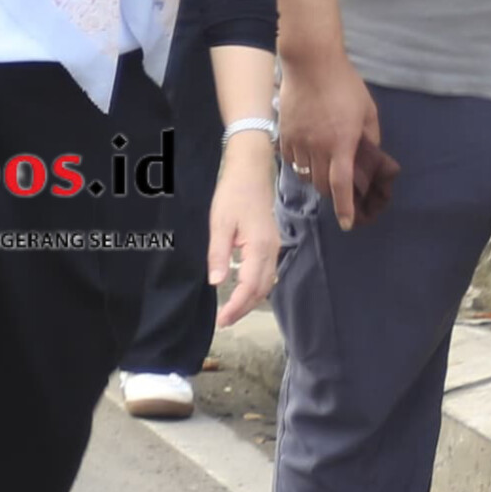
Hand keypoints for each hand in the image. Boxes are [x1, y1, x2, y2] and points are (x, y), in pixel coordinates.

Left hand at [208, 134, 283, 323]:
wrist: (251, 170)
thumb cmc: (233, 193)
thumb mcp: (220, 223)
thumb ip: (219, 254)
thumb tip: (216, 283)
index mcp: (259, 247)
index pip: (250, 286)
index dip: (237, 306)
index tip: (222, 319)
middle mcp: (271, 251)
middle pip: (261, 290)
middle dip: (244, 308)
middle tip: (225, 321)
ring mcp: (274, 247)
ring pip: (267, 283)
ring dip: (251, 300)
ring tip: (232, 311)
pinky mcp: (271, 244)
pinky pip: (267, 273)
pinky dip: (256, 288)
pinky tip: (243, 290)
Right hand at [276, 40, 392, 224]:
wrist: (311, 63)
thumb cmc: (345, 84)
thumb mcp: (367, 110)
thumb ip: (370, 136)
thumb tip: (368, 153)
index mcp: (341, 144)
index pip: (341, 185)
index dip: (344, 209)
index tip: (347, 224)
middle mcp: (318, 148)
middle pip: (322, 184)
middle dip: (332, 192)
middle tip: (339, 188)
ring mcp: (298, 142)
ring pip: (306, 174)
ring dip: (316, 177)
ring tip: (323, 169)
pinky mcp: (284, 134)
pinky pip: (292, 160)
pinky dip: (300, 164)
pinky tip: (307, 156)